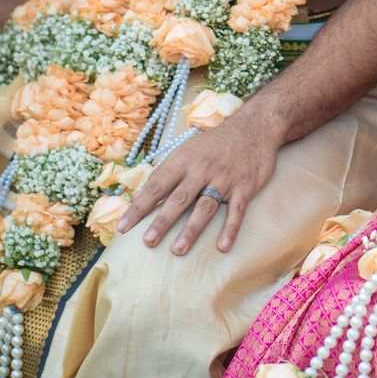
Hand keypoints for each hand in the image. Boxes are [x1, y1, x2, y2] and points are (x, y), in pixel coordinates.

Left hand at [116, 112, 278, 254]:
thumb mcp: (187, 150)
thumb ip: (167, 172)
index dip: (139, 207)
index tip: (122, 227)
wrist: (253, 128)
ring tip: (178, 249)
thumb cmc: (214, 144)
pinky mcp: (245, 187)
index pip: (156, 186)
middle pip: (179, 199)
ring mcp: (224, 179)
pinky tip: (222, 246)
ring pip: (205, 207)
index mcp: (183, 160)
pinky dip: (230, 229)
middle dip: (162, 221)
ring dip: (191, 229)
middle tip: (148, 242)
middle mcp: (202, 169)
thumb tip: (139, 195)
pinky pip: (237, 211)